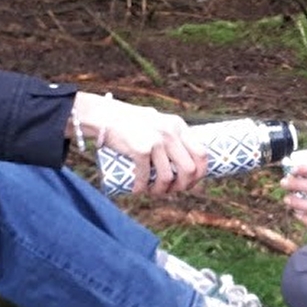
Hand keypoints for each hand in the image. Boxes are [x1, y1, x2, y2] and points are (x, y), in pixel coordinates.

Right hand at [69, 92, 206, 194]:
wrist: (105, 115)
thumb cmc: (131, 123)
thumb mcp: (158, 122)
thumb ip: (171, 135)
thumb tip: (185, 158)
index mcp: (179, 126)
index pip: (202, 154)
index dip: (200, 174)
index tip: (190, 183)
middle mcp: (171, 133)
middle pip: (189, 169)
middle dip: (183, 186)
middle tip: (171, 190)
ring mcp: (156, 141)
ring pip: (168, 177)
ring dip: (161, 190)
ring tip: (153, 191)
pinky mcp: (140, 149)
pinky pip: (145, 176)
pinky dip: (141, 187)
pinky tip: (137, 190)